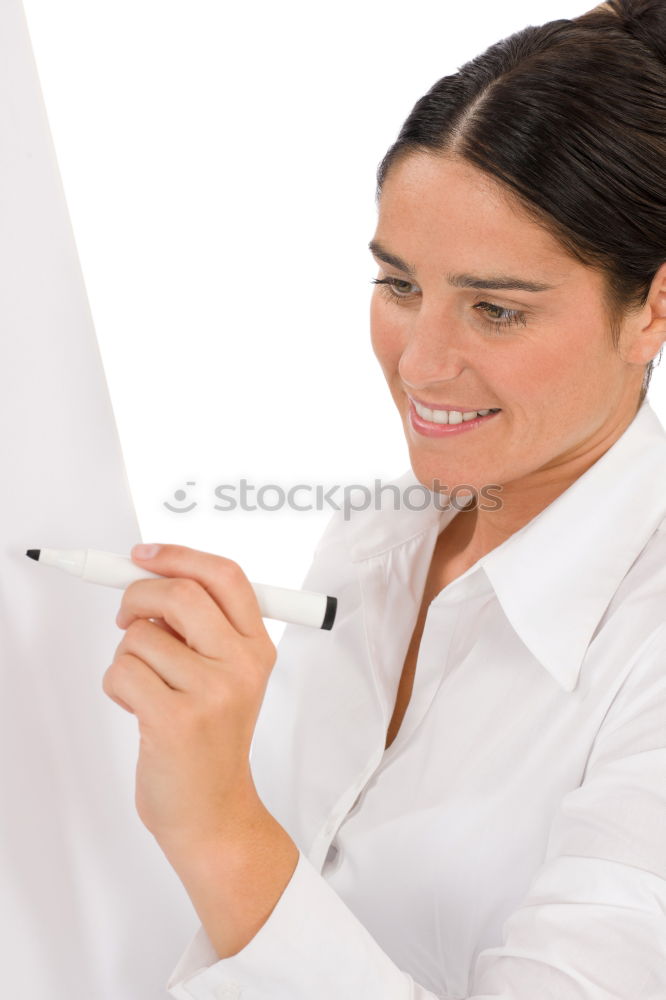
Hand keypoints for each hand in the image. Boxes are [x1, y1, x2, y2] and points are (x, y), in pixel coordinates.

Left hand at [102, 543, 276, 848]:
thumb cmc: (211, 740)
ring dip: (127, 655)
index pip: (226, 577)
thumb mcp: (229, 677)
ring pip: (140, 636)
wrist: (214, 812)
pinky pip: (122, 671)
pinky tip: (138, 708)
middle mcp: (242, 666)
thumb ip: (203, 628)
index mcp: (258, 649)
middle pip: (179, 594)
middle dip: (137, 596)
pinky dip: (116, 685)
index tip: (145, 555)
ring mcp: (212, 693)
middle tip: (127, 615)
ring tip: (146, 686)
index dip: (180, 556)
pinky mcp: (176, 720)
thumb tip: (153, 577)